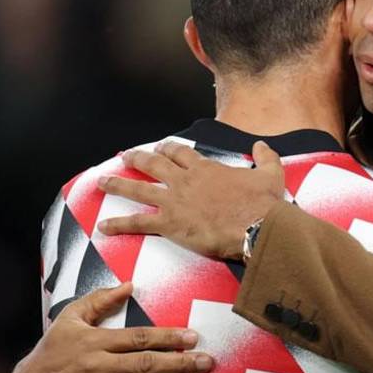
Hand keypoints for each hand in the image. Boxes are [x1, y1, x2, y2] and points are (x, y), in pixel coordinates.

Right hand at [10, 282, 213, 372]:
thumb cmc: (53, 349)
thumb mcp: (70, 318)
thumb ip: (100, 300)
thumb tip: (129, 285)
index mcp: (95, 341)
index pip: (137, 337)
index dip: (166, 338)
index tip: (192, 337)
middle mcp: (98, 365)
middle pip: (145, 363)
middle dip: (179, 362)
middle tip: (207, 361)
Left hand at [97, 140, 284, 259]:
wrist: (257, 226)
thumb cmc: (263, 203)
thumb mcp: (270, 174)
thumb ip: (265, 157)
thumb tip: (262, 146)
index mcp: (205, 169)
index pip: (180, 153)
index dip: (168, 148)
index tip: (160, 146)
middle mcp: (185, 181)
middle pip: (154, 164)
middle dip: (137, 159)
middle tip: (125, 156)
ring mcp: (174, 201)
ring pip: (138, 189)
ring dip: (118, 185)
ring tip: (102, 182)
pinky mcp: (170, 224)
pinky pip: (138, 223)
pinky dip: (119, 224)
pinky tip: (104, 227)